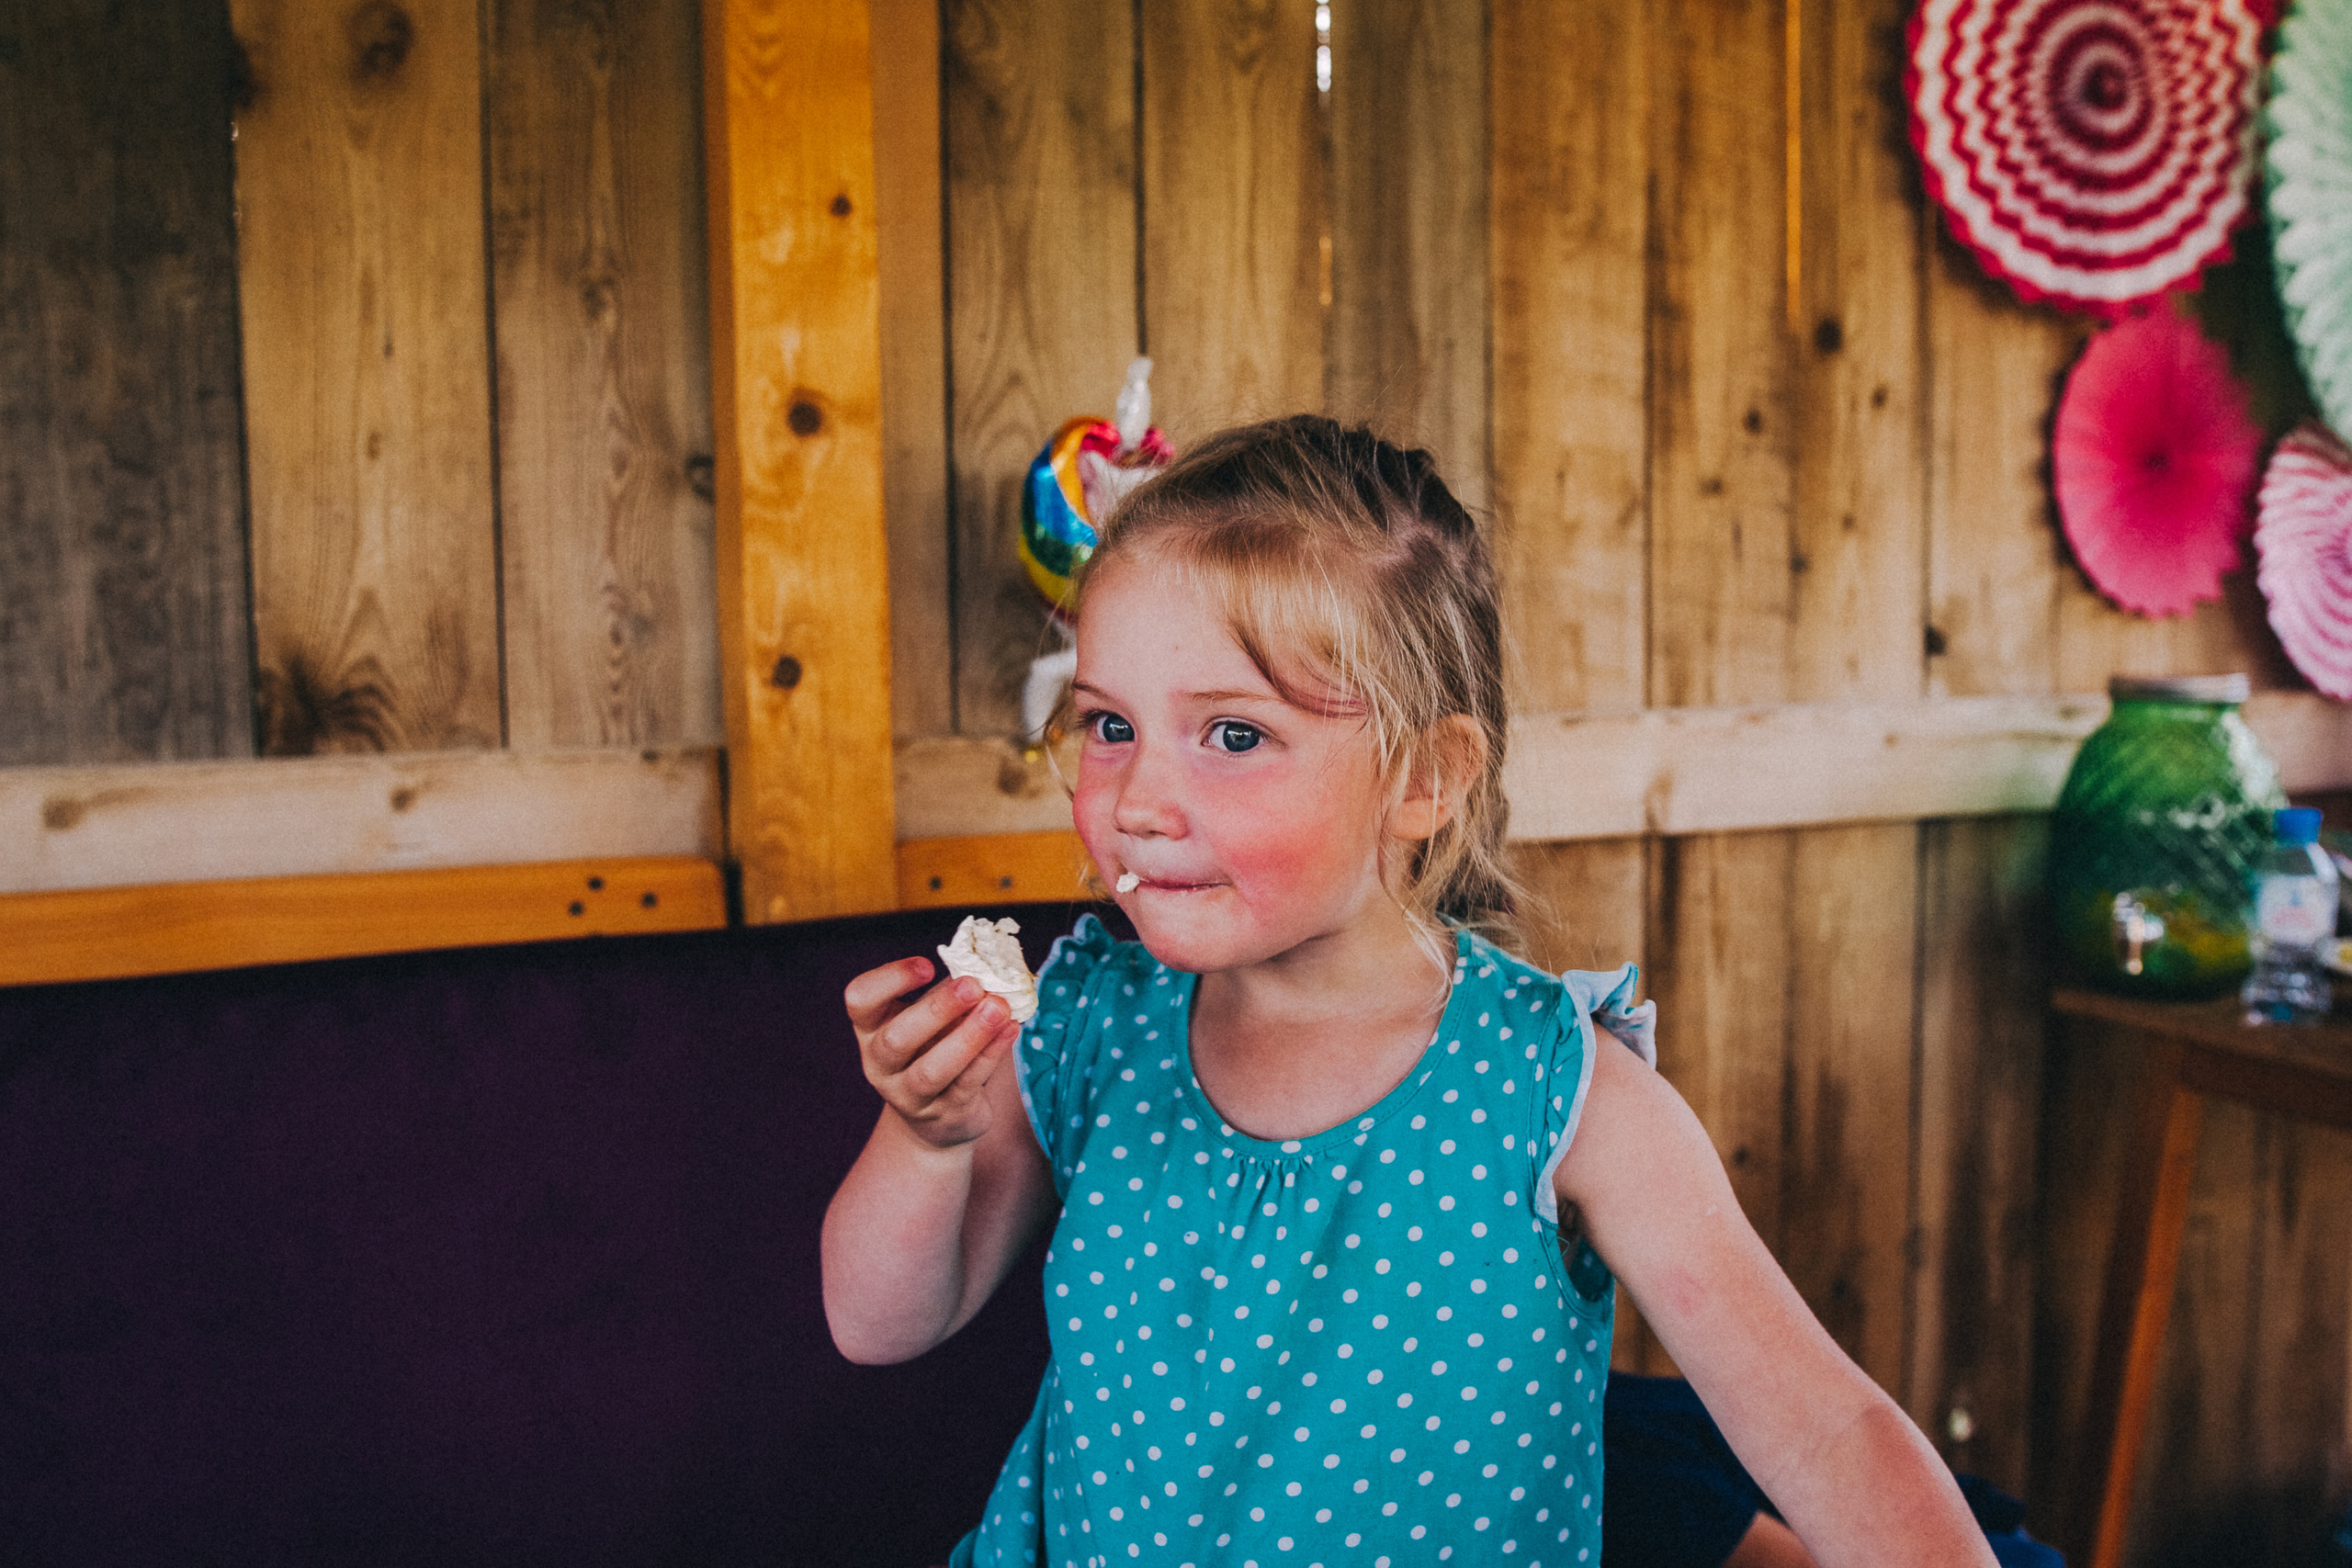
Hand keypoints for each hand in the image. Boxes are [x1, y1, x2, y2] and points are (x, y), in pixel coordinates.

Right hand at [843, 957, 1023, 1149]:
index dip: (890, 979)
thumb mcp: (932, 1016)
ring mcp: (907, 1095)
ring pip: (931, 1071)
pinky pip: (966, 1084)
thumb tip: (987, 965)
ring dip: (967, 1037)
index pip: (860, 999)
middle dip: (936, 1010)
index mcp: (870, 1027)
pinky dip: (990, 1054)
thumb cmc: (934, 1047)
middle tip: (973, 985)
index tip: (928, 965)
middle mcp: (879, 1063)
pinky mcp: (943, 1114)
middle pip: (896, 1039)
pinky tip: (1010, 1029)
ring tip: (998, 1008)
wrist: (938, 1115)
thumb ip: (950, 990)